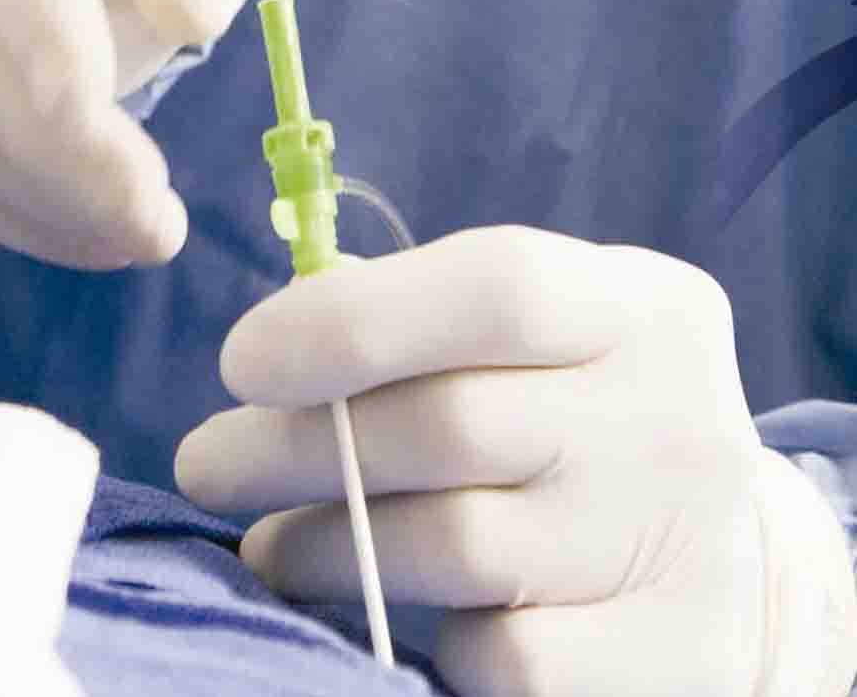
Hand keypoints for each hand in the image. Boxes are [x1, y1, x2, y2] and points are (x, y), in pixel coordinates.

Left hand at [175, 226, 856, 696]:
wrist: (739, 566)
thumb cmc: (588, 415)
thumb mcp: (551, 336)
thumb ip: (435, 320)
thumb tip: (280, 345)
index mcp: (646, 307)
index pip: (497, 287)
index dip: (353, 321)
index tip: (239, 360)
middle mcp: (673, 417)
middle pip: (451, 425)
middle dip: (297, 445)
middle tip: (207, 461)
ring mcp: (677, 545)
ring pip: (455, 547)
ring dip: (326, 547)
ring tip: (264, 543)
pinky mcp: (668, 660)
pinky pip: (504, 655)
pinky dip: (429, 637)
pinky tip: (387, 619)